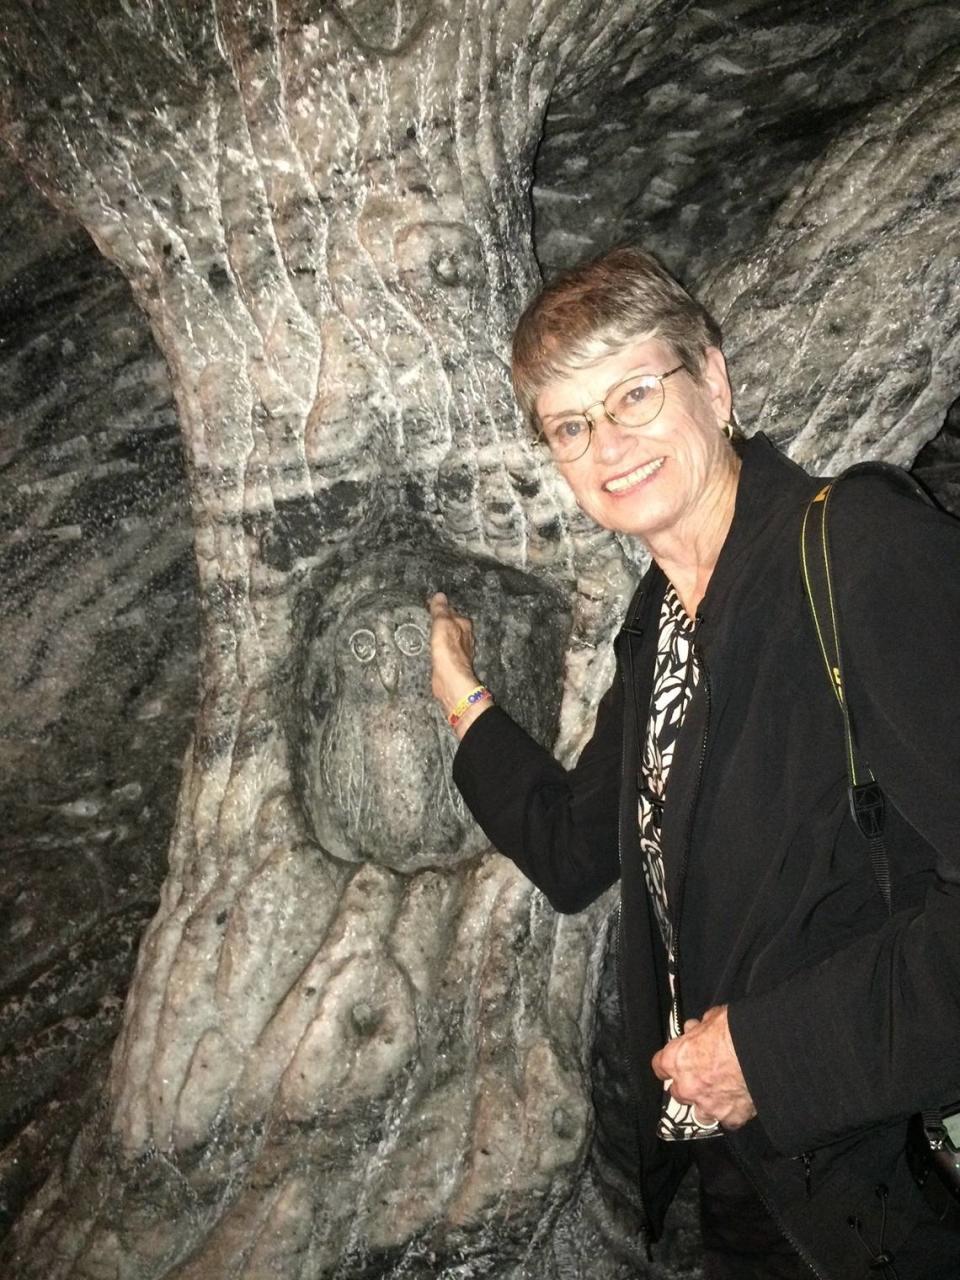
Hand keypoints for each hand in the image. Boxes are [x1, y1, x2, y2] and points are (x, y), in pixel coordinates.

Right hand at [428, 593, 490, 736]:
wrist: (451, 680)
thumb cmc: (448, 651)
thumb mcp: (442, 624)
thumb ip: (440, 610)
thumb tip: (439, 595)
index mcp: (464, 624)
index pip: (452, 610)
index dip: (440, 607)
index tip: (428, 604)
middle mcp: (465, 636)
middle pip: (452, 624)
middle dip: (442, 620)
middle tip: (426, 616)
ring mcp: (459, 650)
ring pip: (449, 636)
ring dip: (440, 633)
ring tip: (427, 630)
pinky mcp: (452, 662)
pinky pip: (445, 649)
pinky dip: (439, 646)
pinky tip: (433, 648)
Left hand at [651, 1005, 756, 1129]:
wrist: (761, 1051)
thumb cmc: (734, 1031)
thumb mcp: (712, 1019)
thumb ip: (699, 1028)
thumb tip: (696, 1028)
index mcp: (676, 1060)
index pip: (660, 1066)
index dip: (669, 1063)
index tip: (675, 1062)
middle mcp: (687, 1086)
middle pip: (678, 1092)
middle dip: (688, 1085)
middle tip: (703, 1075)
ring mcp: (708, 1105)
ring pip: (700, 1113)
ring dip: (707, 1104)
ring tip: (721, 1094)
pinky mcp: (730, 1117)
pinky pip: (728, 1121)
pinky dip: (732, 1113)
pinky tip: (739, 1103)